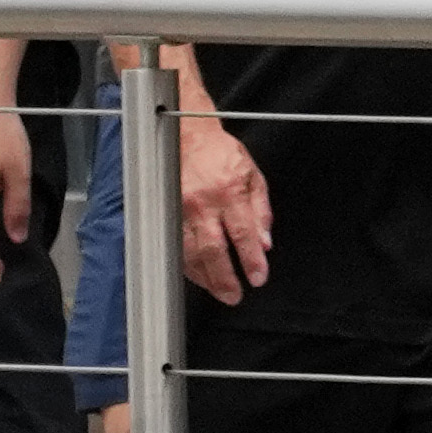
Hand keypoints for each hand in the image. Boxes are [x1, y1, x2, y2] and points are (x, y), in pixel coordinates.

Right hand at [174, 107, 274, 308]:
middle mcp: (203, 203)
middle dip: (224, 278)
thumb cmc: (221, 154)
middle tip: (234, 296)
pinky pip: (176, 245)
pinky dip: (187, 265)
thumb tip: (265, 243)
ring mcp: (180, 210)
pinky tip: (197, 275)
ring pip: (190, 252)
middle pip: (213, 250)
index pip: (243, 234)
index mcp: (229, 192)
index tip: (258, 278)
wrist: (186, 136)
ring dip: (204, 277)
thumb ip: (261, 211)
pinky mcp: (166, 212)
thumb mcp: (253, 176)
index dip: (251, 260)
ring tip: (218, 291)